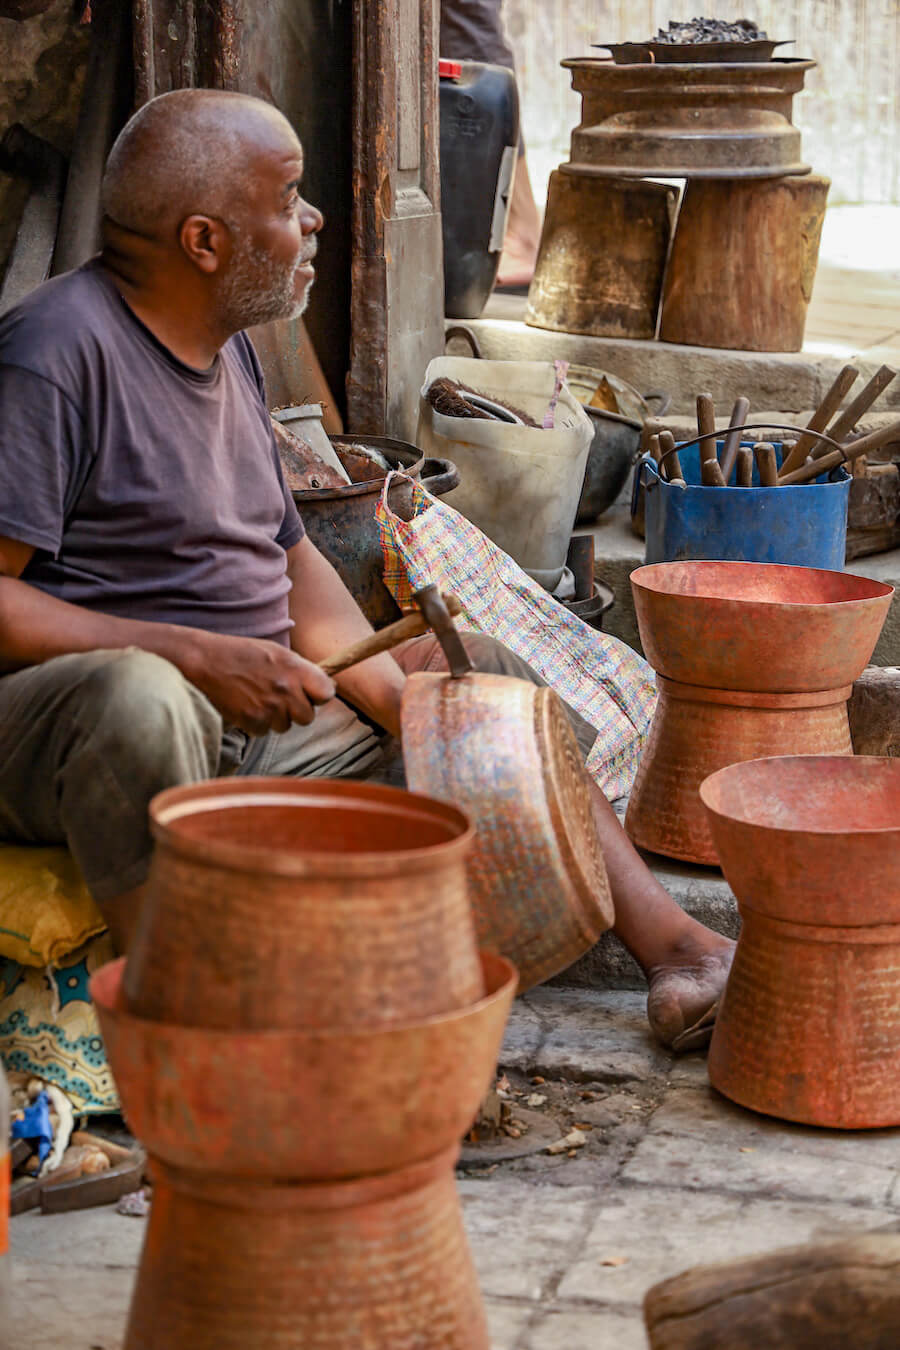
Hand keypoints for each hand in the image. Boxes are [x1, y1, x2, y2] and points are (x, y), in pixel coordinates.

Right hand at [184, 631, 335, 735]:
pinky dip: (257, 723)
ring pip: (285, 726)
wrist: (206, 661)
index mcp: (295, 668)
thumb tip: (329, 687)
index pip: (326, 693)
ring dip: (275, 717)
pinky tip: (246, 705)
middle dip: (296, 710)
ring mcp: (269, 707)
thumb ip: (302, 670)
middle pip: (307, 717)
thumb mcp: (277, 652)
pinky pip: (264, 731)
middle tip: (280, 698)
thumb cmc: (243, 654)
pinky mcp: (252, 721)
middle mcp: (285, 689)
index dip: (319, 695)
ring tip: (258, 697)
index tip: (310, 694)